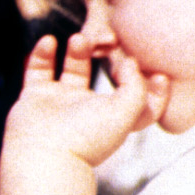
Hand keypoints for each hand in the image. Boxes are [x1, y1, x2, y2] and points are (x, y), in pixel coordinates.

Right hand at [8, 33, 167, 168]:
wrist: (43, 155)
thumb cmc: (88, 137)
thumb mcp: (127, 112)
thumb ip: (137, 86)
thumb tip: (130, 63)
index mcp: (114, 118)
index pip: (139, 99)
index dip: (151, 86)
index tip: (158, 72)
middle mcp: (89, 110)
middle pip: (103, 76)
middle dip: (107, 55)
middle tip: (109, 39)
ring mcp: (62, 103)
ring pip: (73, 69)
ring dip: (77, 50)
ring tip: (80, 39)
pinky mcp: (35, 98)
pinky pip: (39, 70)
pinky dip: (42, 53)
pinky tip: (49, 40)